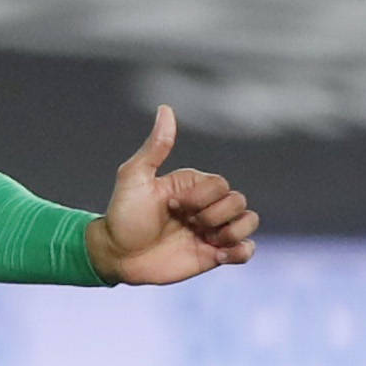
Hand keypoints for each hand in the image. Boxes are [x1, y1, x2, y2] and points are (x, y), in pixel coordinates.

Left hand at [86, 106, 257, 285]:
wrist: (117, 256)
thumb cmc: (123, 215)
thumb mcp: (134, 177)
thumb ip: (155, 147)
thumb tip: (165, 109)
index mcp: (193, 186)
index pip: (221, 183)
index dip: (201, 197)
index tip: (171, 206)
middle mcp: (206, 206)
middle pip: (239, 201)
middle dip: (215, 215)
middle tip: (187, 224)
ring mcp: (212, 230)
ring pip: (249, 222)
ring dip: (233, 232)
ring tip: (208, 241)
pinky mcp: (214, 254)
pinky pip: (247, 250)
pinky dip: (240, 251)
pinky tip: (216, 254)